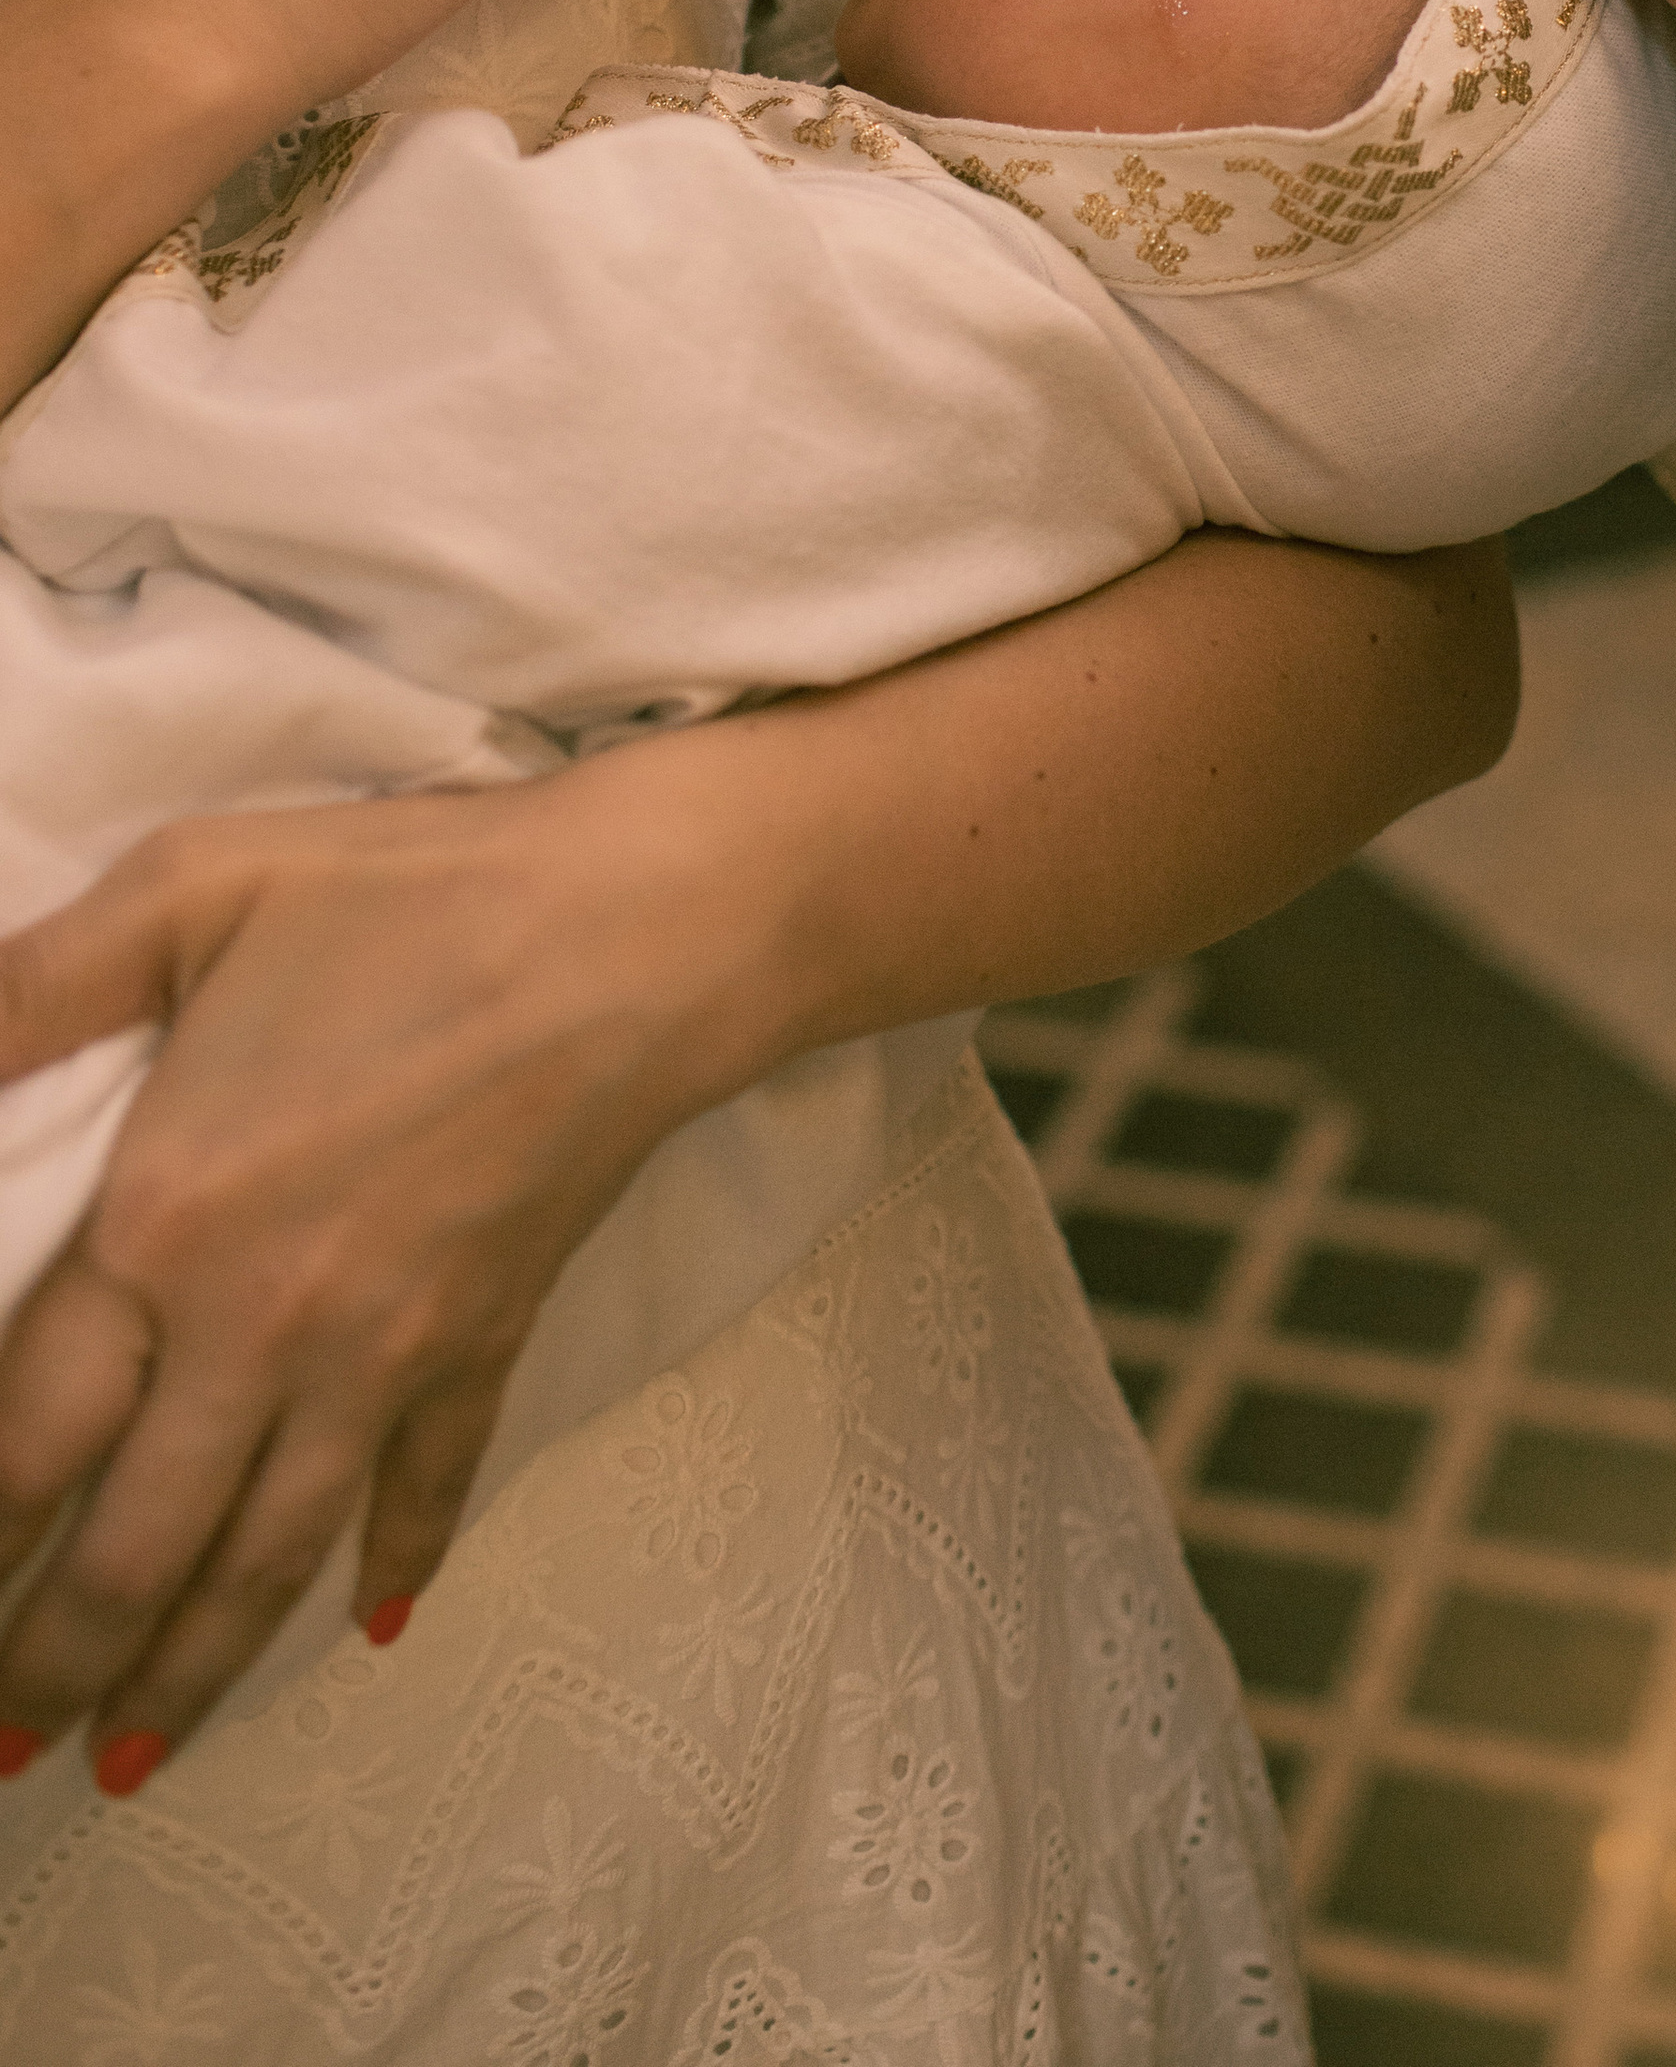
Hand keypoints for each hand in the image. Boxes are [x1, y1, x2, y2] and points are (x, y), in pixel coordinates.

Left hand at [0, 754, 787, 1780]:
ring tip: (121, 1761)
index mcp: (169, 1226)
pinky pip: (429, 1484)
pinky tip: (375, 1628)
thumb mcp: (190, 891)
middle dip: (55, 1661)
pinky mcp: (485, 1339)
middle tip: (1, 1748)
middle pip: (138, 1545)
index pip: (30, 1442)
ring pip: (268, 1558)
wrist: (635, 933)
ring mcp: (386, 1355)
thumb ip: (38, 986)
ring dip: (189, 1674)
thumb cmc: (406, 896)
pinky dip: (397, 1564)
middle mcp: (265, 1328)